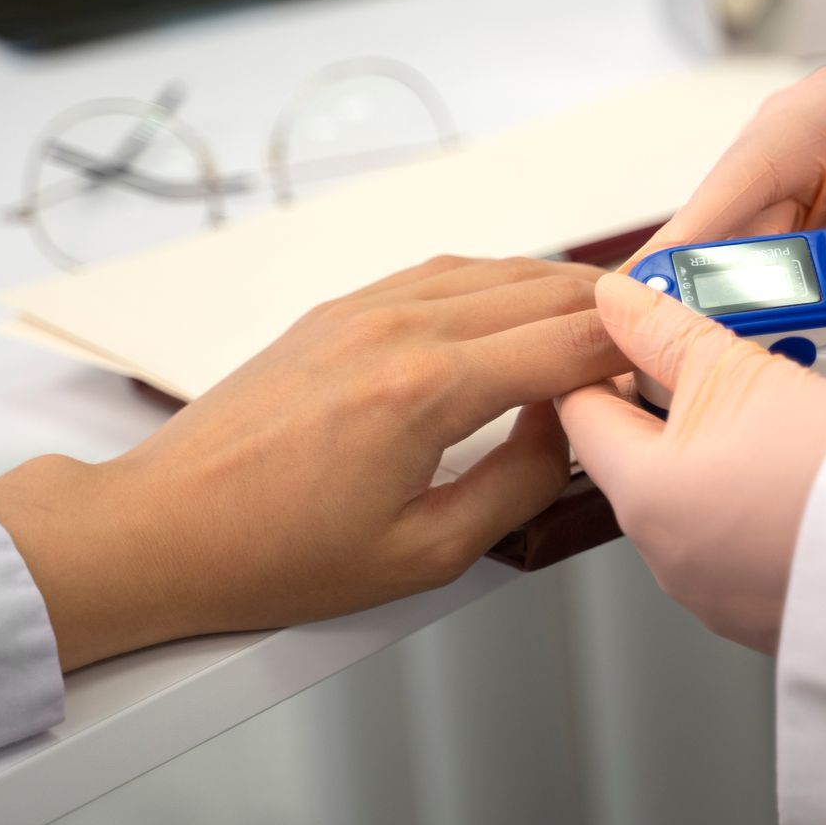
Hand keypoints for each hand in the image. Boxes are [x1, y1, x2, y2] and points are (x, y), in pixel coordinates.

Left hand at [0, 256, 624, 669]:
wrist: (160, 527)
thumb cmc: (274, 555)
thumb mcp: (423, 554)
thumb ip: (516, 485)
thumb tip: (563, 435)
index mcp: (427, 389)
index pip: (569, 341)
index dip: (633, 350)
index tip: (665, 367)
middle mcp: (399, 328)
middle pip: (543, 288)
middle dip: (609, 310)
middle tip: (653, 337)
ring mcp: (364, 309)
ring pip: (495, 269)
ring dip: (556, 289)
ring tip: (599, 321)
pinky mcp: (338, 310)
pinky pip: (441, 272)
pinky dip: (497, 283)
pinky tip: (515, 308)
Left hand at [556, 272, 825, 653]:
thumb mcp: (740, 369)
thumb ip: (666, 329)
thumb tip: (618, 299)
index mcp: (640, 493)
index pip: (579, 413)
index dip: (597, 360)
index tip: (628, 331)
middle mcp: (662, 553)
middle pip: (636, 456)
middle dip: (668, 402)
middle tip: (713, 356)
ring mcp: (710, 590)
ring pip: (688, 498)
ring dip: (713, 451)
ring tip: (769, 409)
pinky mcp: (759, 611)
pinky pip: (734, 542)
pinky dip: (749, 503)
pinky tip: (793, 472)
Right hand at [634, 66, 825, 321]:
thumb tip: (802, 339)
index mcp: (825, 110)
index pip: (737, 176)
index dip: (685, 238)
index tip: (641, 289)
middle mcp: (794, 134)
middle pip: (722, 215)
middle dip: (695, 282)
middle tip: (657, 342)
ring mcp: (792, 175)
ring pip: (734, 246)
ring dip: (722, 302)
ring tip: (695, 356)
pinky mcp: (798, 214)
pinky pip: (760, 266)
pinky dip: (754, 308)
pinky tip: (738, 345)